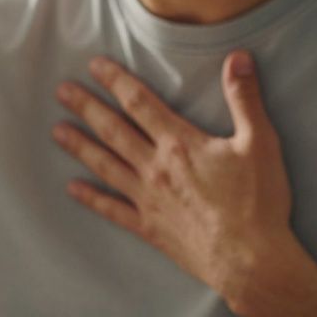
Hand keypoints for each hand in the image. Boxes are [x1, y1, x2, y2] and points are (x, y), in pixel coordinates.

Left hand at [52, 51, 297, 310]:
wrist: (247, 259)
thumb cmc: (257, 202)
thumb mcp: (260, 143)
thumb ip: (245, 99)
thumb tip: (239, 58)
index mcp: (180, 144)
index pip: (140, 103)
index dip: (115, 81)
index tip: (93, 65)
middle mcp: (155, 168)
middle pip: (114, 130)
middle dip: (86, 108)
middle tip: (61, 91)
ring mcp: (147, 198)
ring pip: (105, 165)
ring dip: (79, 147)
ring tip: (56, 131)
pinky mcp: (147, 226)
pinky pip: (111, 209)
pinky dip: (90, 198)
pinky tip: (72, 188)